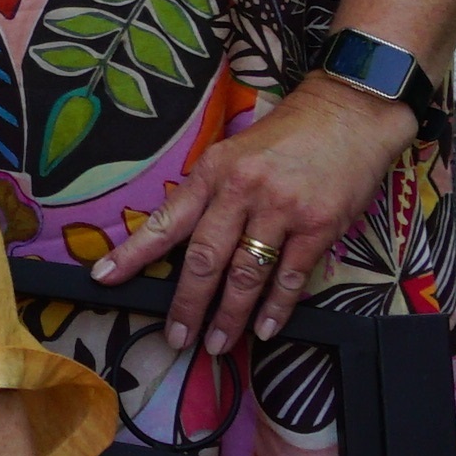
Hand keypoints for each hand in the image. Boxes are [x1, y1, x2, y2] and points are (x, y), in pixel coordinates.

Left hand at [105, 72, 419, 352]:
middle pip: (204, 258)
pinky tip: (264, 330)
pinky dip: (276, 309)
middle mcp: (243, 190)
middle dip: (186, 304)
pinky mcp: (319, 226)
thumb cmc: (291, 133)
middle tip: (176, 336)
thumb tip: (183, 241)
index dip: (134, 253)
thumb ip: (212, 192)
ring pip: (245, 275)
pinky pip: (291, 278)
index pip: (166, 220)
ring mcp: (282, 209)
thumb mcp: (237, 151)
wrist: (350, 112)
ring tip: (216, 342)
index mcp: (215, 170)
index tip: (105, 278)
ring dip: (229, 316)